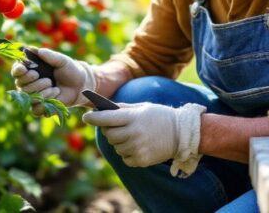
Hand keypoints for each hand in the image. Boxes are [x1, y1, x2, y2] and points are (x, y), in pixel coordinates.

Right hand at [11, 48, 96, 114]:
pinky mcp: (40, 107)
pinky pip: (35, 109)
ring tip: (53, 85)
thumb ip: (51, 55)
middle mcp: (28, 83)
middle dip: (32, 81)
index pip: (16, 70)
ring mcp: (33, 96)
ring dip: (41, 90)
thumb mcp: (62, 60)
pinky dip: (45, 101)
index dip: (17, 70)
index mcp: (30, 69)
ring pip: (28, 96)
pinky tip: (55, 93)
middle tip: (45, 78)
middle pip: (20, 84)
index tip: (23, 68)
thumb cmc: (69, 69)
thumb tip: (39, 51)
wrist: (80, 84)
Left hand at [82, 102, 205, 175]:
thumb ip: (122, 108)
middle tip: (117, 126)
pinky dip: (127, 152)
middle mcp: (133, 133)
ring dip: (120, 142)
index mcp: (133, 117)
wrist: (182, 134)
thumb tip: (102, 109)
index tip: (85, 117)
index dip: (93, 118)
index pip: (106, 118)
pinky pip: (124, 157)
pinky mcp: (140, 160)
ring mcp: (137, 148)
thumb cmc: (160, 116)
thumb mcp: (142, 107)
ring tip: (133, 136)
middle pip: (109, 135)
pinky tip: (139, 146)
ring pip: (116, 147)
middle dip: (110, 130)